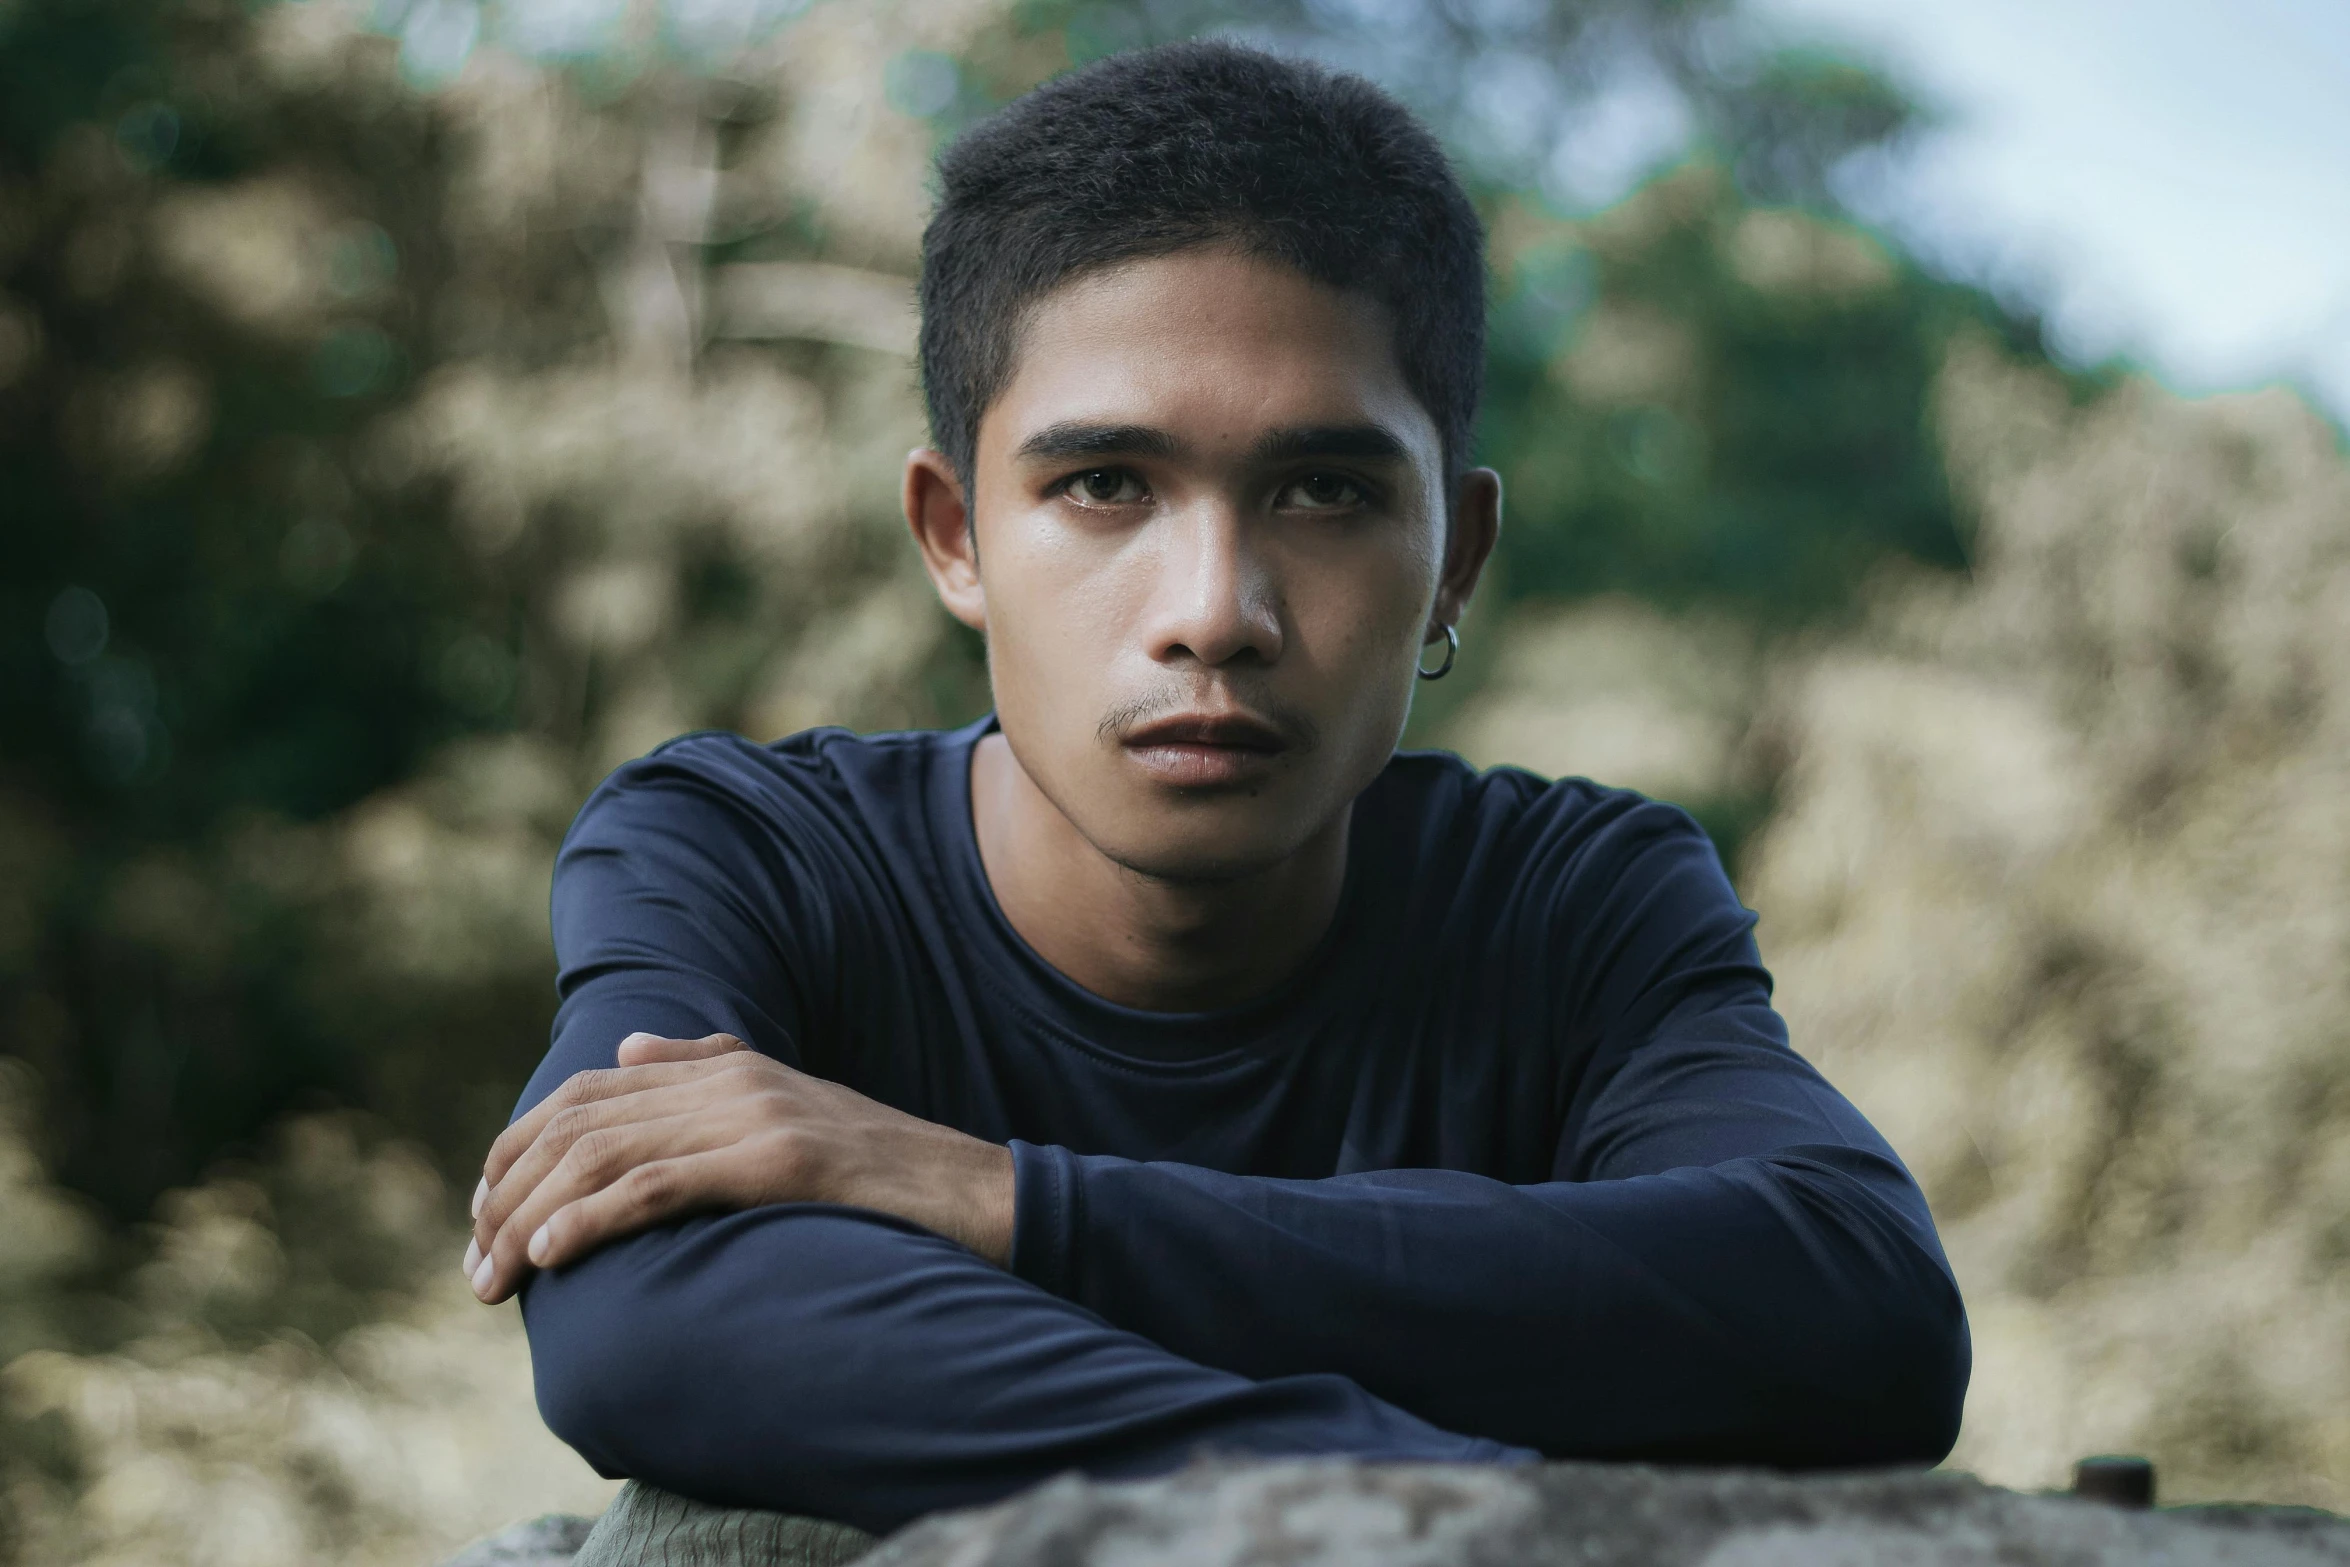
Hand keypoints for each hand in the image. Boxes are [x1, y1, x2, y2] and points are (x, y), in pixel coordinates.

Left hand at [464, 1032, 1014, 1302]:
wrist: (977, 1194)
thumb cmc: (885, 1175)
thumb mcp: (793, 1110)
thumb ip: (711, 1070)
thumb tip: (628, 1046)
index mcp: (729, 1063)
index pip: (589, 1090)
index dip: (519, 1146)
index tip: (482, 1210)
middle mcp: (732, 1078)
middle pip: (580, 1121)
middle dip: (508, 1193)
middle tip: (473, 1265)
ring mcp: (755, 1115)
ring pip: (605, 1155)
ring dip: (531, 1219)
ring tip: (493, 1276)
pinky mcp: (777, 1162)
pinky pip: (658, 1186)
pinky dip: (591, 1221)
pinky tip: (550, 1257)